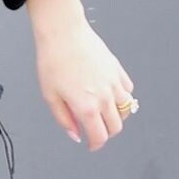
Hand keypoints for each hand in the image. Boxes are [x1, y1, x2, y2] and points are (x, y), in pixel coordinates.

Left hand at [26, 0, 135, 150]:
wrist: (63, 33)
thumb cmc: (52, 61)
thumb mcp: (50, 95)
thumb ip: (64, 119)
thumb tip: (76, 135)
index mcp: (87, 107)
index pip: (100, 136)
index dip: (96, 145)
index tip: (91, 145)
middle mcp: (105, 98)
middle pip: (116, 126)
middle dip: (106, 133)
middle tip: (96, 130)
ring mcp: (114, 83)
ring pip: (127, 109)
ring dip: (117, 116)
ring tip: (104, 113)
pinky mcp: (117, 70)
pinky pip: (128, 90)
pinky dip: (123, 97)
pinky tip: (111, 94)